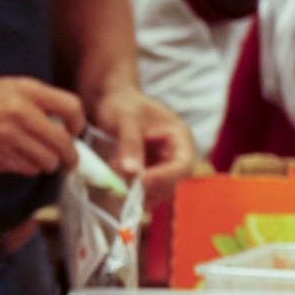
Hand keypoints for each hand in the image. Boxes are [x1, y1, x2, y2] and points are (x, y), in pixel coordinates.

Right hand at [0, 76, 83, 176]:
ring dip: (46, 164)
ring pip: (46, 162)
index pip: (71, 108)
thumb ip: (40, 101)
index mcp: (26, 91)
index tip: (73, 132)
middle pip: (62, 144)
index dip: (78, 124)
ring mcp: (7, 137)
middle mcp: (19, 113)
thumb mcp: (11, 87)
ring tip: (38, 158)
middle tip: (69, 161)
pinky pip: (25, 169)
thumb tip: (68, 126)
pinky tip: (15, 158)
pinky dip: (25, 167)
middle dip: (69, 157)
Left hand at [91, 84, 198, 202]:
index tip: (142, 181)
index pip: (183, 164)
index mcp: (180, 138)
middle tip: (123, 189)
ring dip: (138, 193)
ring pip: (158, 190)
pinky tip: (115, 186)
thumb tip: (131, 171)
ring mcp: (163, 166)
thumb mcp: (126, 118)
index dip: (166, 177)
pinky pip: (145, 190)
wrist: (111, 102)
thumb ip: (130, 142)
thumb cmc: (122, 104)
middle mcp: (176, 155)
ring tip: (115, 185)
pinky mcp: (149, 174)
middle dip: (149, 188)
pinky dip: (131, 191)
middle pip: (173, 182)